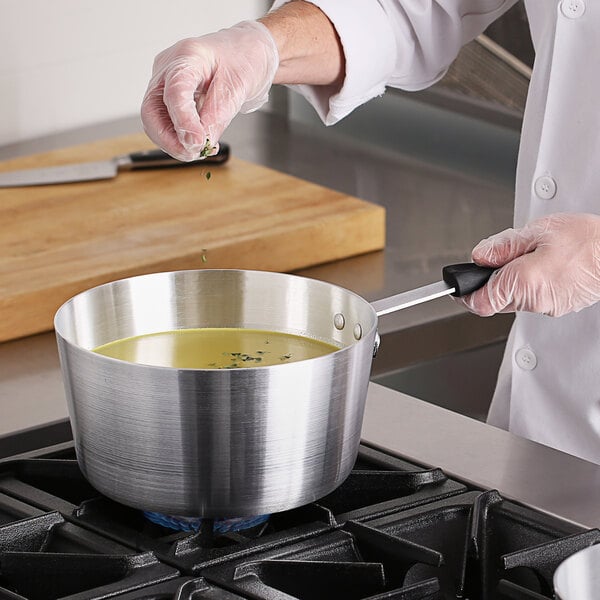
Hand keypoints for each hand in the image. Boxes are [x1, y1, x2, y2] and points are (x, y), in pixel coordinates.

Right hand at [141, 21, 278, 160]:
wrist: (246, 51)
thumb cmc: (244, 59)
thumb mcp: (239, 88)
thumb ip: (218, 116)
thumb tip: (201, 142)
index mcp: (189, 56)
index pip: (175, 91)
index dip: (183, 121)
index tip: (197, 143)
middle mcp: (169, 67)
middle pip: (151, 110)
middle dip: (169, 139)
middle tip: (193, 153)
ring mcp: (165, 81)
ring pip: (155, 120)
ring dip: (174, 142)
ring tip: (200, 150)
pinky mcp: (168, 95)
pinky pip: (165, 122)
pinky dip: (179, 138)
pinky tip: (199, 143)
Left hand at [460, 213, 599, 316]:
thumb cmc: (587, 240)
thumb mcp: (537, 231)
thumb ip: (503, 246)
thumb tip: (479, 256)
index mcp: (523, 282)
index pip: (480, 301)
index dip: (465, 293)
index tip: (456, 287)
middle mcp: (534, 301)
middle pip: (495, 300)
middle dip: (490, 281)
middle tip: (500, 259)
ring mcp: (548, 307)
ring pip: (514, 299)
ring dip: (511, 282)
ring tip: (530, 256)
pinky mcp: (560, 306)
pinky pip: (533, 299)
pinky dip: (530, 285)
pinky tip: (544, 266)